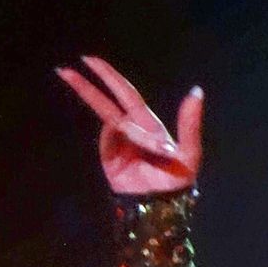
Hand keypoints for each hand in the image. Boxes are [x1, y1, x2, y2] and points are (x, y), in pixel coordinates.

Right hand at [57, 56, 202, 195]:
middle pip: (106, 100)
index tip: (90, 60)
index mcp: (147, 123)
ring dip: (92, 99)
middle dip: (89, 83)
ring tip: (83, 90)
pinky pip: (108, 140)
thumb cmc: (177, 180)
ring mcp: (116, 142)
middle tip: (71, 66)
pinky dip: (117, 141)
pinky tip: (131, 156)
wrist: (160, 207)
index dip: (109, 76)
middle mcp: (130, 129)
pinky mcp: (108, 156)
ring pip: (105, 117)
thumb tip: (197, 91)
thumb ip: (190, 123)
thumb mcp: (189, 153)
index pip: (125, 93)